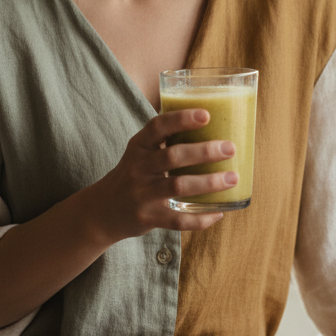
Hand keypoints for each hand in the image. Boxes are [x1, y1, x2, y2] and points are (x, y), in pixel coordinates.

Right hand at [90, 109, 236, 238]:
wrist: (102, 210)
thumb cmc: (133, 174)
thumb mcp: (141, 152)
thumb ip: (166, 141)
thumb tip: (214, 125)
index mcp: (139, 146)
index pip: (157, 126)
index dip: (181, 119)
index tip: (206, 115)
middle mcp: (138, 168)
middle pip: (173, 156)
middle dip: (204, 151)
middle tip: (230, 148)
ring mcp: (142, 194)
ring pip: (178, 186)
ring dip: (209, 182)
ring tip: (233, 178)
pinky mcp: (147, 218)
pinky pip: (177, 220)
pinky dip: (200, 218)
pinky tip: (218, 212)